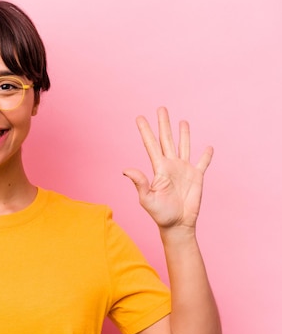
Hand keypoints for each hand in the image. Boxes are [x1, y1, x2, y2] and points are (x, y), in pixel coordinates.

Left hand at [123, 107, 212, 228]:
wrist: (177, 225)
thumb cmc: (160, 214)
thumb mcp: (147, 199)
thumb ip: (139, 183)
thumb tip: (126, 169)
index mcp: (158, 168)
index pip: (151, 145)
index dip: (145, 131)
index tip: (140, 117)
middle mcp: (170, 166)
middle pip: (167, 140)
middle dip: (164, 124)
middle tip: (161, 108)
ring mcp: (184, 170)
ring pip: (184, 146)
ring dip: (184, 134)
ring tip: (182, 121)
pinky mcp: (197, 177)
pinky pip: (202, 163)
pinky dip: (206, 156)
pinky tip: (208, 147)